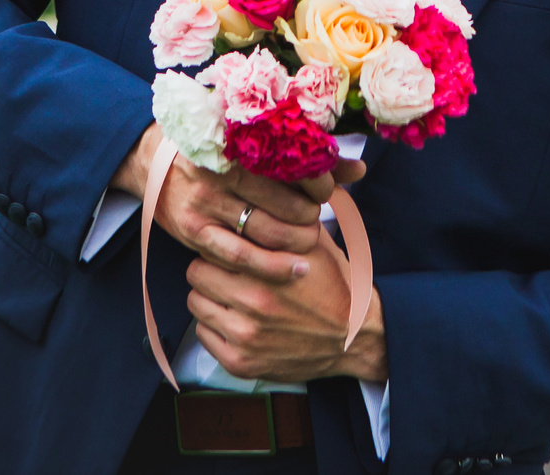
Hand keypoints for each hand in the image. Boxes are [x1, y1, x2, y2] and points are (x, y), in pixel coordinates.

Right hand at [113, 123, 366, 286]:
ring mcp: (205, 202)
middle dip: (310, 213)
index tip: (328, 189)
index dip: (319, 180)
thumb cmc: (215, 148)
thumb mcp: (252, 143)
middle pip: (282, 199)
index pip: (291, 163)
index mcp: (237, 140)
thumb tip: (359, 170)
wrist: (152, 160)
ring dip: (296, 240)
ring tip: (310, 241)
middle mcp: (219, 169)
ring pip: (265, 230)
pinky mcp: (193, 231)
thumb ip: (305, 155)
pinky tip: (295, 268)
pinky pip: (239, 255)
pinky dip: (271, 265)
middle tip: (318, 217)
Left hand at [187, 231, 387, 384]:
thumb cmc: (332, 282)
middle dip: (209, 266)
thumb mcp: (313, 243)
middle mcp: (254, 302)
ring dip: (209, 295)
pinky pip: (202, 335)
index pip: (213, 244)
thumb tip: (255, 186)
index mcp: (269, 268)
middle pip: (197, 272)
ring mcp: (245, 336)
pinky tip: (235, 318)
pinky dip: (214, 325)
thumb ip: (280, 219)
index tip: (225, 241)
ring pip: (195, 303)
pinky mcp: (241, 363)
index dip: (218, 239)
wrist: (353, 336)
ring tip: (230, 292)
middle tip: (225, 268)